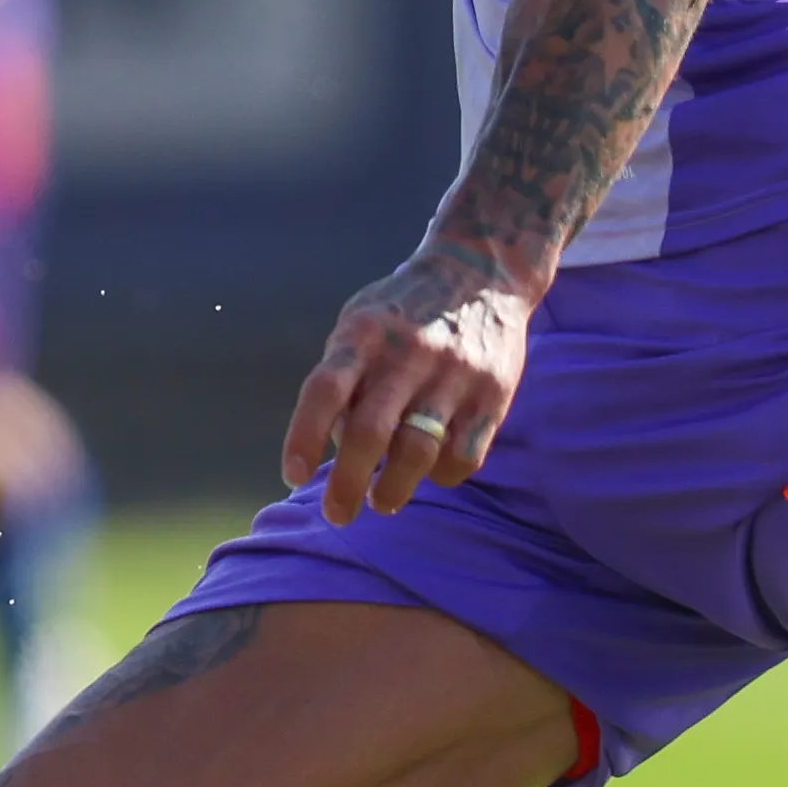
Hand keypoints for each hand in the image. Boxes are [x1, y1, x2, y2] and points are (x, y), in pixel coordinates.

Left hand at [282, 237, 532, 522]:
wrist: (483, 272)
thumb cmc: (405, 311)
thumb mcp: (361, 321)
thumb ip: (342, 375)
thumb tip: (328, 444)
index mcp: (365, 333)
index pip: (325, 389)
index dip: (304, 437)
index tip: (294, 475)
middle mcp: (409, 353)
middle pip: (369, 432)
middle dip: (347, 484)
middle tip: (338, 514)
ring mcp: (454, 375)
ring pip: (418, 453)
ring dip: (394, 490)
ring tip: (382, 502)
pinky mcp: (493, 395)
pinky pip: (463, 457)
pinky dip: (440, 476)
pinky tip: (430, 473)